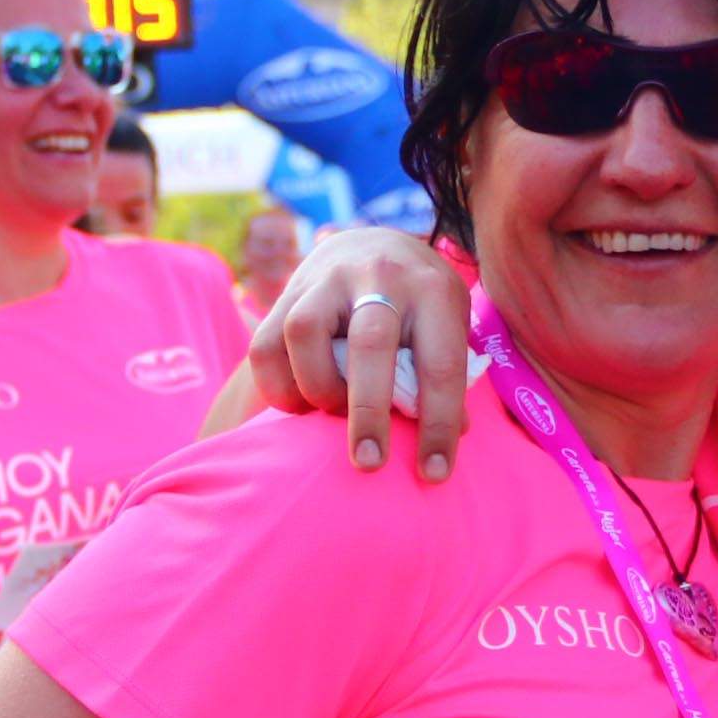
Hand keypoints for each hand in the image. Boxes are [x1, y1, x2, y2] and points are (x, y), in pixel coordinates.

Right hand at [248, 229, 469, 479]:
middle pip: (370, 344)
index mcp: (432, 289)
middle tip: (369, 463)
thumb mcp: (447, 325)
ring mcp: (327, 278)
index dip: (438, 424)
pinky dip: (279, 385)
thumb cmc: (418, 303)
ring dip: (317, 387)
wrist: (371, 244)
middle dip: (368, 412)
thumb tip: (451, 434)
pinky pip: (266, 345)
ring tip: (331, 413)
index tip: (433, 473)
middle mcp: (379, 275)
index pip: (440, 363)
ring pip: (305, 334)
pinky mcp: (286, 291)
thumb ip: (446, 372)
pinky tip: (300, 403)